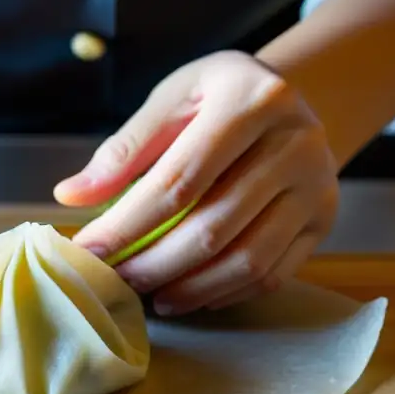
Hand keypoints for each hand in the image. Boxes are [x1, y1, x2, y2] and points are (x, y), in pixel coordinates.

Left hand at [54, 50, 338, 315]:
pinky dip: (226, 293)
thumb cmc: (217, 98)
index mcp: (252, 99)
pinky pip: (274, 274)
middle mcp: (296, 141)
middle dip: (155, 264)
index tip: (88, 251)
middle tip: (116, 282)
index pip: (179, 179)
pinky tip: (190, 294)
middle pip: (214, 226)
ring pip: (248, 260)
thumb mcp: (172, 99)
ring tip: (150, 295)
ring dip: (190, 289)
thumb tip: (69, 196)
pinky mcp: (324, 220)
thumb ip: (123, 150)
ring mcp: (317, 185)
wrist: (290, 100)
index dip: (127, 223)